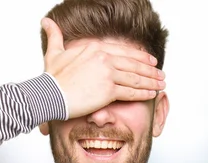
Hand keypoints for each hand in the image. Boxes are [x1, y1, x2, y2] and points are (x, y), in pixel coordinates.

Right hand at [41, 17, 165, 118]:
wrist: (48, 94)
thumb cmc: (51, 77)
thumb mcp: (53, 52)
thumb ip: (54, 35)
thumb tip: (46, 21)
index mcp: (95, 48)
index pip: (124, 52)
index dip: (140, 57)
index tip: (151, 61)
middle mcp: (104, 58)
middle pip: (134, 64)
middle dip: (150, 70)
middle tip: (161, 75)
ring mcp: (107, 74)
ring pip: (136, 78)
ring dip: (151, 82)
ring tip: (161, 85)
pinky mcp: (108, 90)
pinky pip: (131, 92)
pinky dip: (144, 93)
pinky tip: (152, 94)